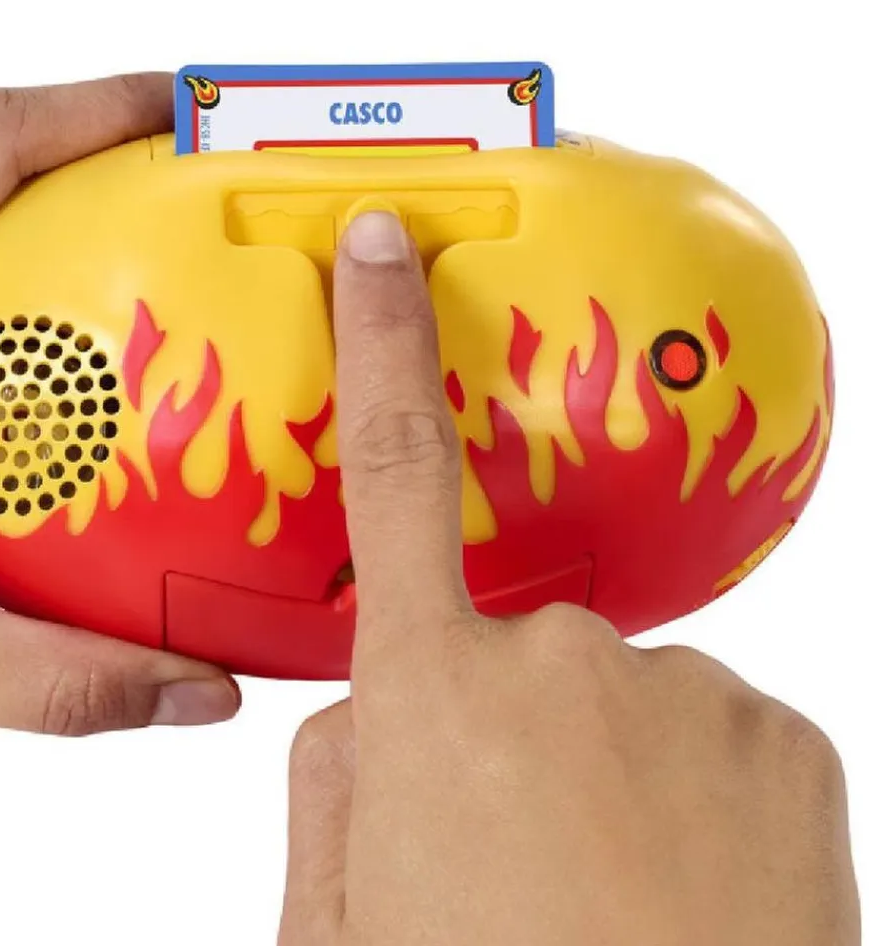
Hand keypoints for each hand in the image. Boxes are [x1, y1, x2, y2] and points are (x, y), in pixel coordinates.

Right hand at [279, 211, 858, 944]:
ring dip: (589, 770)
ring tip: (597, 898)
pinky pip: (698, 726)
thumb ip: (335, 788)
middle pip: (497, 649)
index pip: (392, 472)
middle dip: (486, 722)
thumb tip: (377, 716)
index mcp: (430, 696)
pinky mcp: (787, 728)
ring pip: (603, 695)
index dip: (380, 343)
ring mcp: (687, 688)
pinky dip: (681, 790)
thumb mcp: (335, 927)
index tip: (384, 244)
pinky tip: (677, 892)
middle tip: (501, 863)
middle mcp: (562, 660)